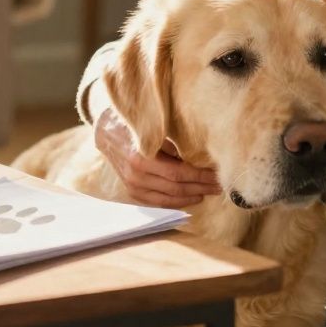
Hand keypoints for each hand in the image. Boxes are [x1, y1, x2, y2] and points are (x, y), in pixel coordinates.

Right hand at [94, 108, 219, 207]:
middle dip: (201, 187)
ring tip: (208, 192)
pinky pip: (157, 202)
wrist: (106, 132)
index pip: (179, 172)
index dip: (200, 176)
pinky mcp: (132, 191)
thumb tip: (199, 156)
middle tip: (219, 186)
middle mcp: (136, 175)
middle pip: (176, 187)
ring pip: (168, 198)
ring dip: (191, 197)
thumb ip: (173, 142)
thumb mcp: (153, 127)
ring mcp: (132, 186)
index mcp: (142, 157)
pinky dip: (176, 202)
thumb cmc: (134, 124)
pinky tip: (190, 197)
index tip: (217, 174)